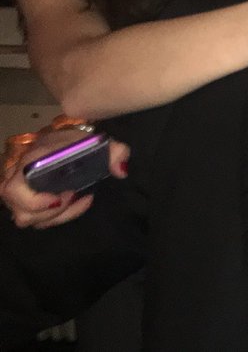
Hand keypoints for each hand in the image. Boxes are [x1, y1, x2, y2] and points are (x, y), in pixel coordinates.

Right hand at [2, 132, 128, 229]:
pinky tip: (78, 202)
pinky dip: (59, 216)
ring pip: (28, 219)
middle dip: (49, 213)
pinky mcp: (27, 202)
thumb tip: (121, 170)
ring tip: (77, 198)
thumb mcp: (98, 141)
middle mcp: (17, 179)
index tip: (64, 196)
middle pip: (20, 213)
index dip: (35, 201)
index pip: (13, 190)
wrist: (66, 142)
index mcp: (29, 162)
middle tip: (71, 197)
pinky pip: (38, 219)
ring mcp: (20, 193)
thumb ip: (115, 151)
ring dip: (56, 216)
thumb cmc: (78, 143)